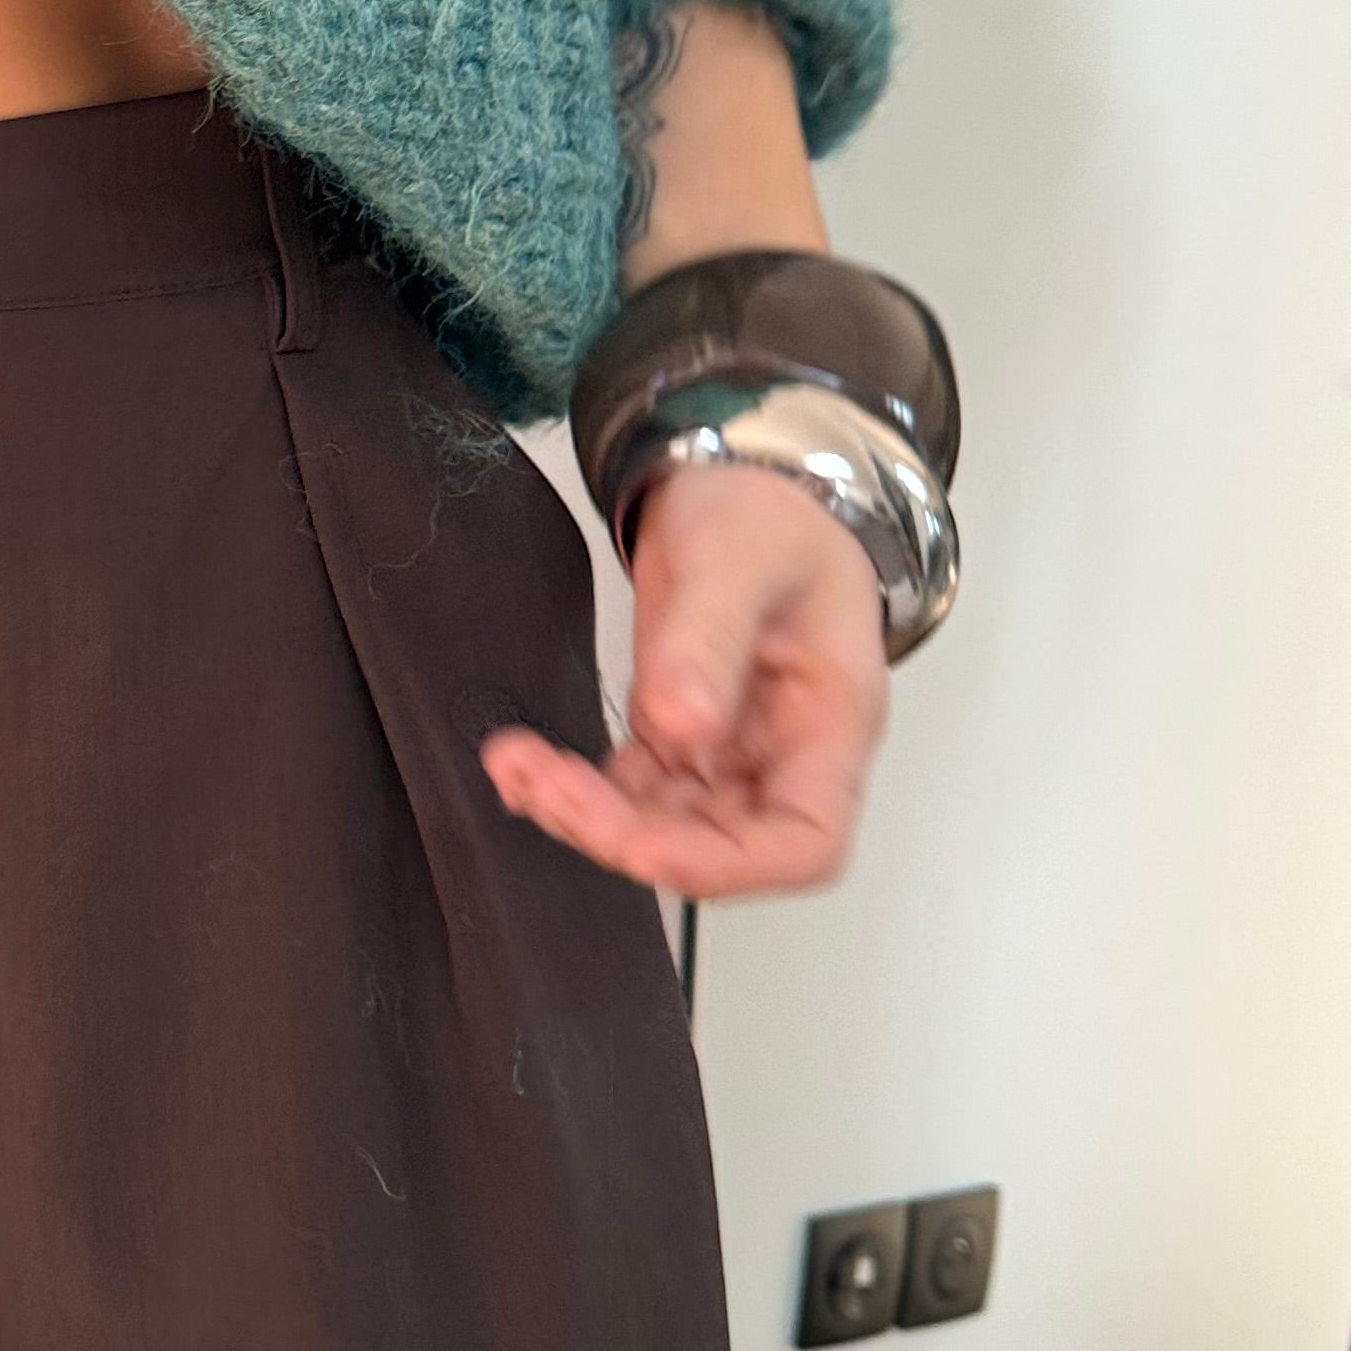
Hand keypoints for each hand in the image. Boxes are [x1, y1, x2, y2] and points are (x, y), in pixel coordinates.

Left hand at [479, 462, 888, 899]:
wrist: (745, 484)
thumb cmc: (771, 517)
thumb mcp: (739, 557)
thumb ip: (709, 638)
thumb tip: (681, 727)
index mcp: (832, 725)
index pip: (804, 846)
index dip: (725, 865)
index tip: (639, 842)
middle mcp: (785, 755)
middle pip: (721, 848)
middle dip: (630, 838)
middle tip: (548, 789)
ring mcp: (732, 751)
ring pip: (665, 826)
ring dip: (589, 815)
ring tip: (518, 768)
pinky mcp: (681, 736)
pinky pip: (632, 791)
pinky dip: (579, 789)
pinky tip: (526, 766)